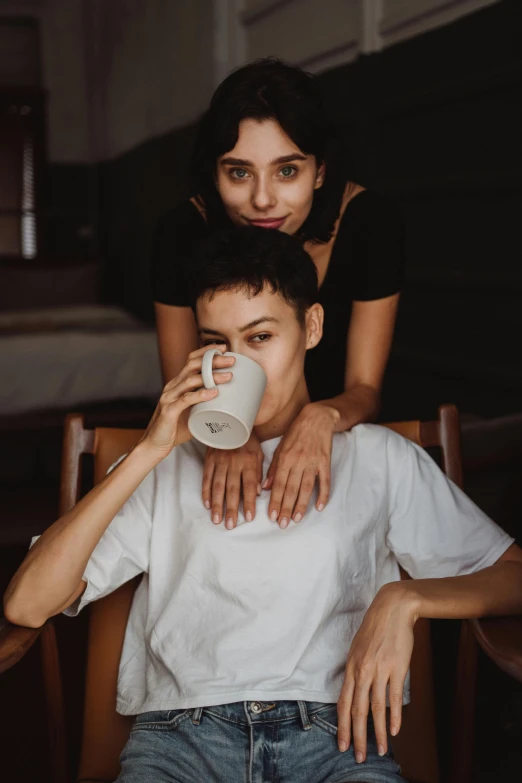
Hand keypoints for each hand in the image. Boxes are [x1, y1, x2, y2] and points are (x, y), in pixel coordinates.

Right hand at [141, 345, 233, 457]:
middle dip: (213, 360)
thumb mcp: (192, 412)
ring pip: (190, 380)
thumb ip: (206, 406)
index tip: (224, 349)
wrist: (153, 446)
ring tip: (228, 376)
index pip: (190, 360)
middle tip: (231, 361)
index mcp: (177, 384)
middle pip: (192, 366)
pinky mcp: (168, 411)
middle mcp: (172, 387)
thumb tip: (230, 405)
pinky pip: (185, 399)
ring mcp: (169, 398)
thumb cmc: (175, 429)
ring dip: (211, 376)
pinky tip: (213, 393)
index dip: (206, 352)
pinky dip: (201, 395)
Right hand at [203, 431, 263, 528]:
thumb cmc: (248, 441)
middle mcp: (234, 462)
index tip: (248, 518)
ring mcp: (219, 461)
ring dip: (217, 504)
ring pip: (218, 486)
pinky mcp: (209, 459)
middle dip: (230, 509)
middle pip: (232, 489)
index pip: (249, 485)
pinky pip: (206, 478)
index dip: (249, 502)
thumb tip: (258, 493)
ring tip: (216, 520)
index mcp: (248, 461)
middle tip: (230, 525)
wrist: (231, 421)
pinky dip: (206, 492)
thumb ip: (258, 473)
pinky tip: (207, 504)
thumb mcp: (259, 454)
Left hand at [264, 402, 337, 526]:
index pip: (278, 484)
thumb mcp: (280, 447)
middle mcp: (298, 461)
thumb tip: (266, 488)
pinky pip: (325, 481)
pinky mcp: (325, 461)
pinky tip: (320, 506)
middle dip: (286, 508)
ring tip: (297, 519)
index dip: (275, 501)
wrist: (317, 417)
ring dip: (301, 505)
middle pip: (291, 489)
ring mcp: (312, 462)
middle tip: (283, 524)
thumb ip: (273, 468)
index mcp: (285, 458)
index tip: (272, 516)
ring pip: (306, 488)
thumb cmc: (296, 432)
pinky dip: (323, 494)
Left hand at [337, 582, 416, 762]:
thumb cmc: (375, 628)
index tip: (342, 744)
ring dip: (377, 732)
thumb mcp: (358, 648)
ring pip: (376, 708)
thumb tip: (355, 693)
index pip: (344, 703)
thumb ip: (356, 671)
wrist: (393, 608)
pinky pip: (394, 697)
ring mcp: (380, 670)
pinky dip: (394, 716)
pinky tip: (394, 730)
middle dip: (357, 736)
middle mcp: (363, 670)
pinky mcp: (397, 668)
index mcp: (351, 666)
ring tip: (380, 750)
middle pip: (358, 710)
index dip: (342, 726)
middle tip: (358, 756)